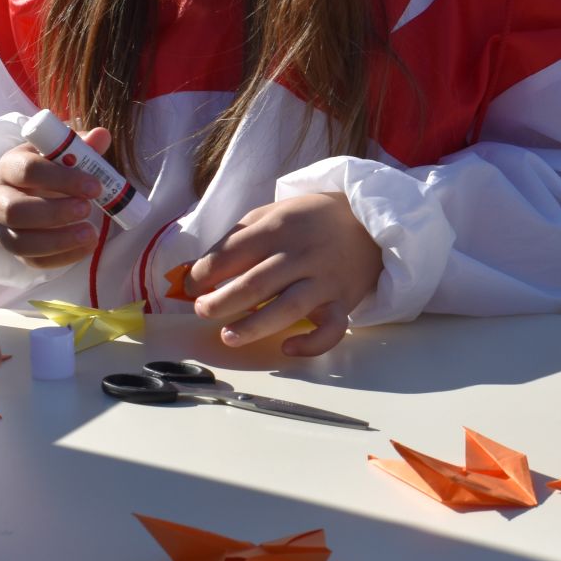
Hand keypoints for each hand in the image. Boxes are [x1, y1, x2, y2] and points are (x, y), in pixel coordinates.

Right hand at [0, 126, 111, 266]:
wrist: (35, 187)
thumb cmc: (51, 167)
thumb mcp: (63, 152)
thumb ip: (82, 146)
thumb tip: (101, 135)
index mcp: (9, 167)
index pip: (28, 171)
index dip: (62, 179)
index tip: (95, 186)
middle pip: (15, 211)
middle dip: (54, 213)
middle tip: (88, 209)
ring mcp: (2, 227)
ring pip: (20, 242)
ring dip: (58, 240)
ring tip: (92, 233)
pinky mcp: (14, 249)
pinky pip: (32, 261)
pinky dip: (62, 257)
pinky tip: (87, 246)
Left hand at [185, 192, 380, 356]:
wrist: (368, 222)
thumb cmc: (310, 221)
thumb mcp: (273, 213)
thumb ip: (239, 237)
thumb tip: (201, 270)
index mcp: (279, 228)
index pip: (232, 253)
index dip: (203, 273)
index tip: (192, 286)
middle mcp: (302, 255)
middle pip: (255, 284)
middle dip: (220, 303)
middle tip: (202, 311)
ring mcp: (324, 281)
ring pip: (287, 309)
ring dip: (253, 326)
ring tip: (228, 336)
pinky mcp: (343, 302)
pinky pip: (330, 330)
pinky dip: (310, 344)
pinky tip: (287, 347)